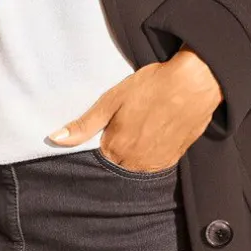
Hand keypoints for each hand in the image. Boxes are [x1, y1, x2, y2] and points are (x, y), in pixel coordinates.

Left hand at [48, 47, 222, 170]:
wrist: (194, 84)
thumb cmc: (152, 87)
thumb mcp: (111, 100)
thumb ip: (84, 124)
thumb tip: (56, 138)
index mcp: (116, 148)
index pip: (98, 160)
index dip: (100, 143)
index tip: (106, 130)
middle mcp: (135, 163)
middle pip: (116, 164)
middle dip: (116, 150)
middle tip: (125, 124)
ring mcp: (156, 163)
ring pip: (135, 166)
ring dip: (133, 154)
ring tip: (140, 127)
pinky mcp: (173, 159)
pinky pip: (154, 164)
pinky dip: (150, 153)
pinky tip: (153, 133)